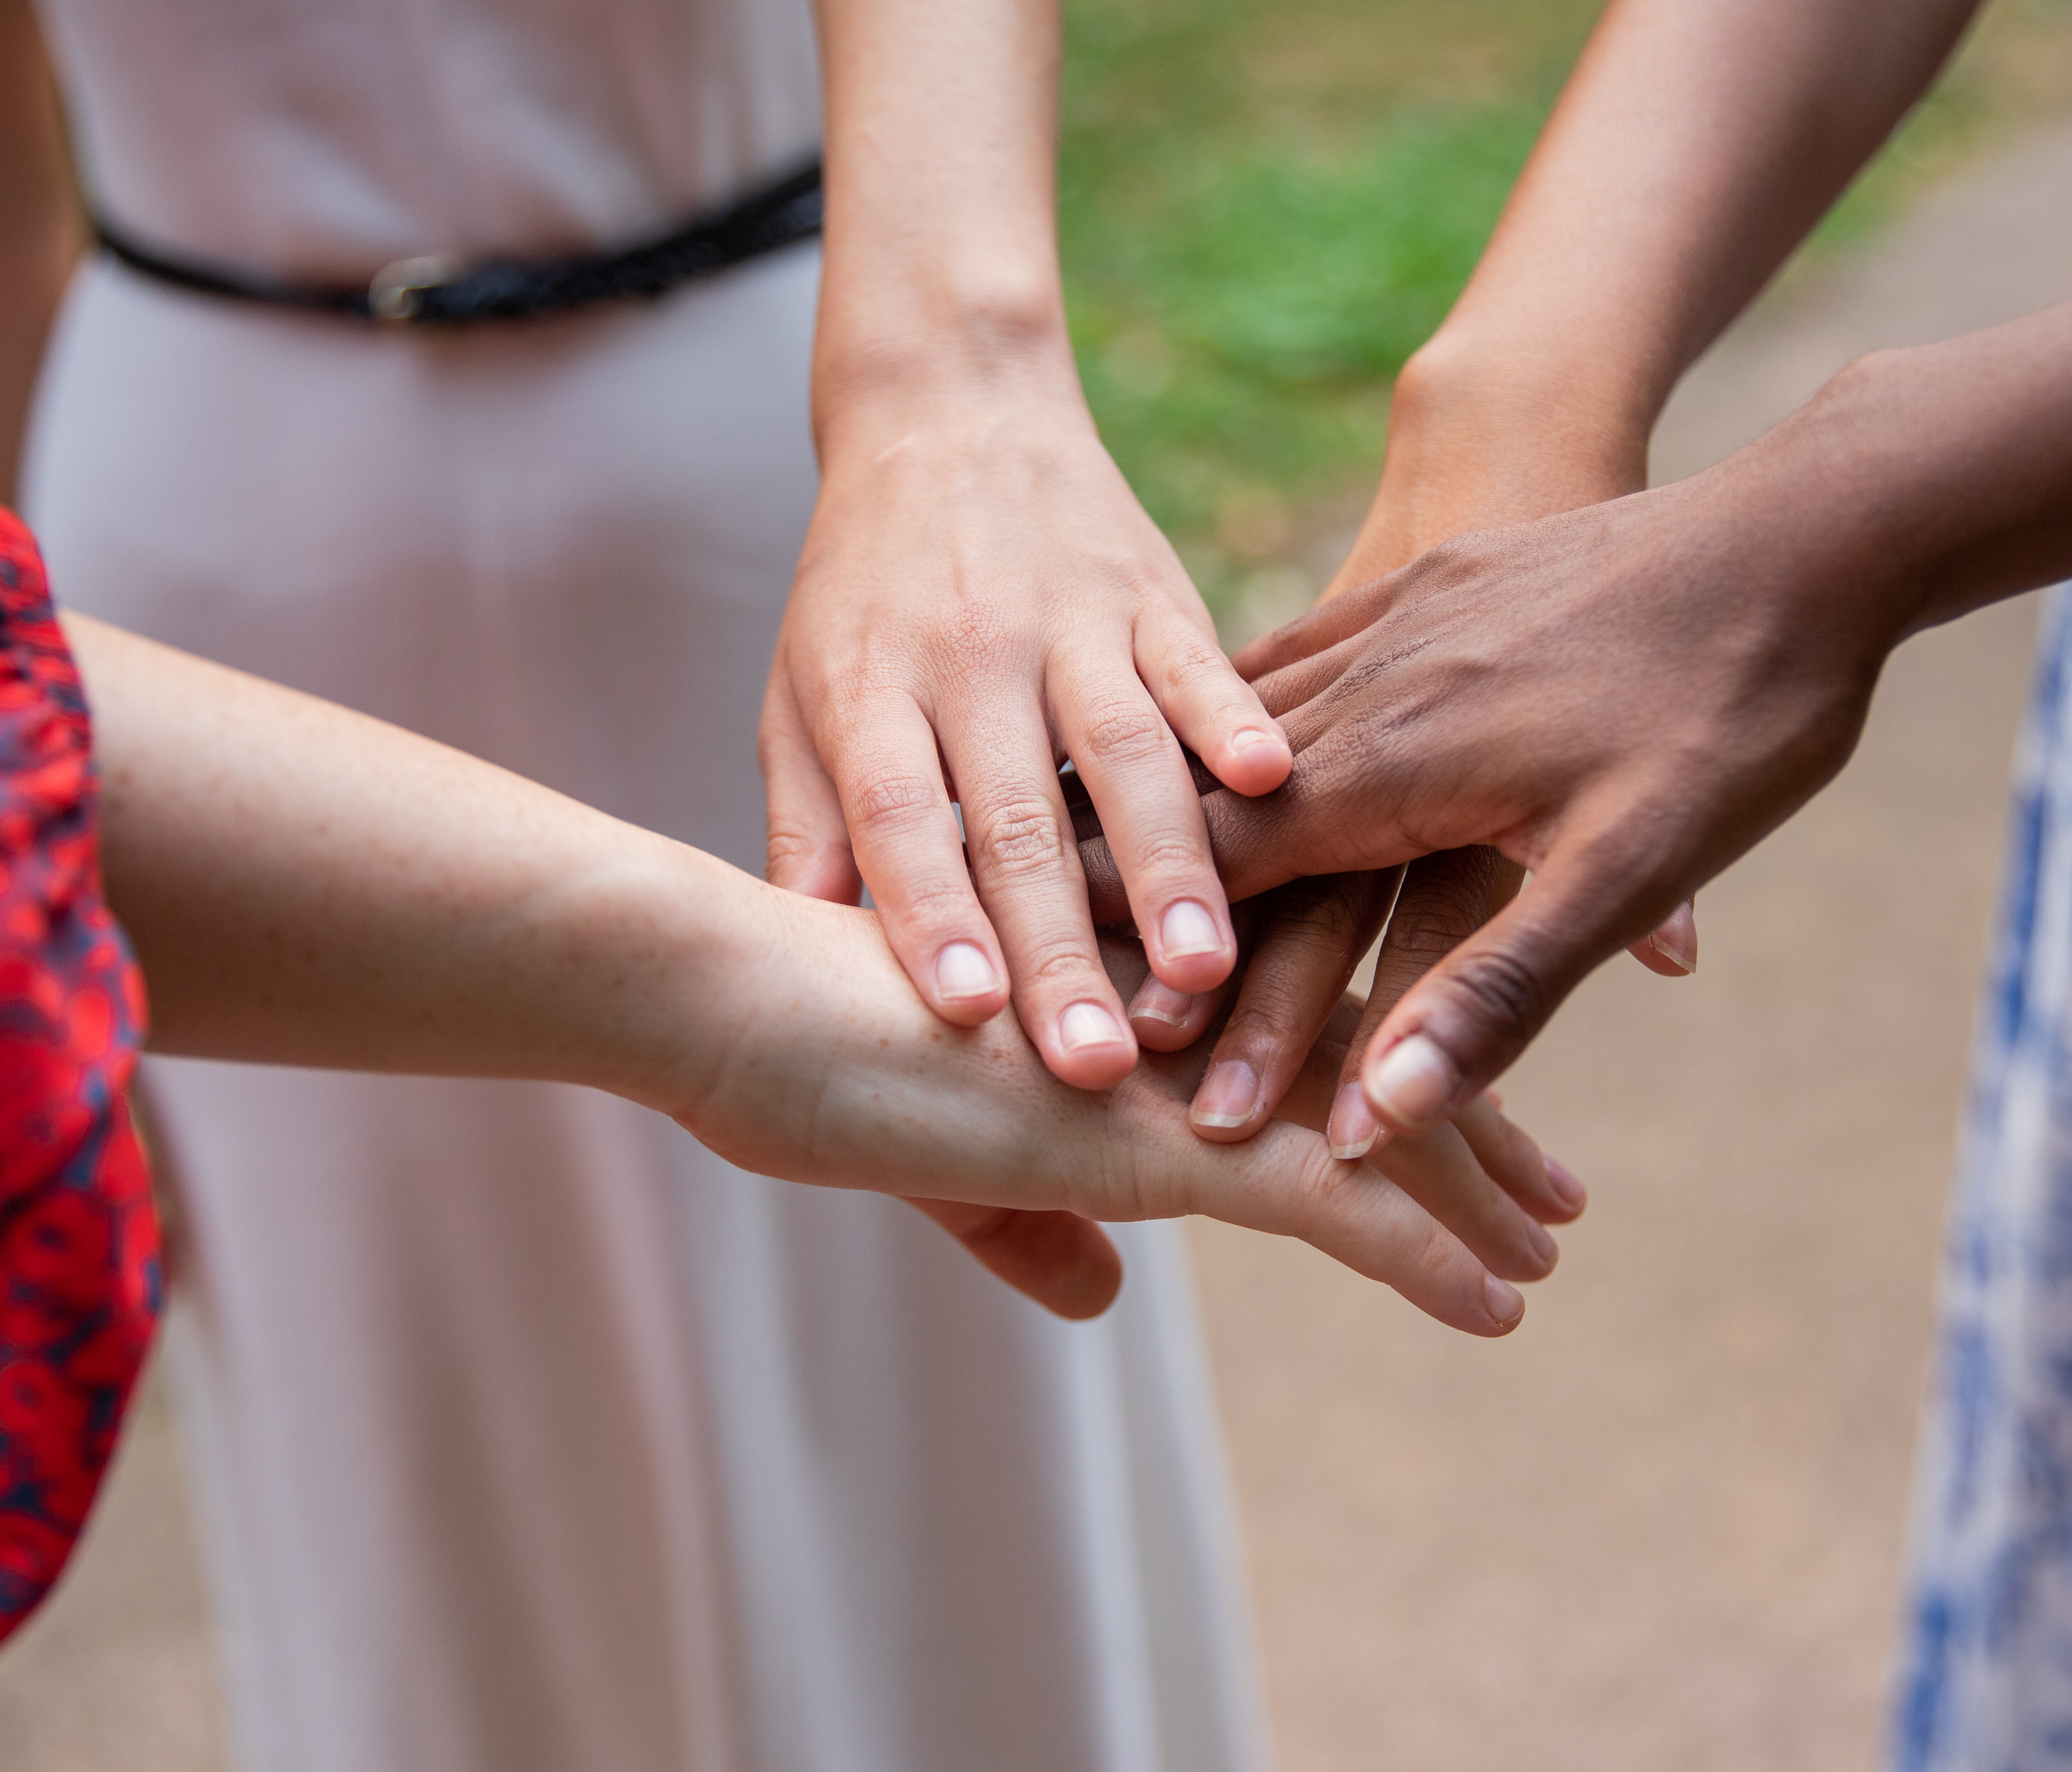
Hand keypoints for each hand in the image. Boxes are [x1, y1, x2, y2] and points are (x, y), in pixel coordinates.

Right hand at [663, 883, 1562, 1334]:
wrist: (732, 995)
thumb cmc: (808, 1044)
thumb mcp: (944, 1148)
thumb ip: (1032, 1220)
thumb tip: (1104, 1299)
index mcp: (1137, 977)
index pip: (1296, 1010)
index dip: (1384, 1066)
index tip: (1466, 1115)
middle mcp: (1183, 1000)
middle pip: (1365, 1054)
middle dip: (1468, 1124)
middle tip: (1558, 1193)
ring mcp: (1182, 1061)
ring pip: (1374, 1123)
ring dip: (1478, 1189)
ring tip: (1554, 1248)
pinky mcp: (1159, 1130)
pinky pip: (1333, 1199)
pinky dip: (1430, 1255)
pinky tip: (1505, 1305)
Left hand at [760, 352, 1292, 1091]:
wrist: (947, 408)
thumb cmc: (862, 590)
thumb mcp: (802, 694)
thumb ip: (813, 823)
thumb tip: (797, 960)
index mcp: (872, 687)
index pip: (899, 815)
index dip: (932, 913)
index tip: (967, 1012)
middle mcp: (969, 653)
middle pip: (1017, 817)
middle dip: (1063, 945)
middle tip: (1097, 1063)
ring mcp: (1069, 617)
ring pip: (1123, 753)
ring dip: (1168, 868)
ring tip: (1203, 976)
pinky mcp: (1152, 589)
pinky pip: (1199, 661)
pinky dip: (1234, 720)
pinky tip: (1274, 788)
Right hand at [1091, 351, 1694, 1156]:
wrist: (1810, 525)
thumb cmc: (1741, 708)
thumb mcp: (1633, 869)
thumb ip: (1502, 992)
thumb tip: (1385, 1112)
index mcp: (1408, 762)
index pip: (1240, 879)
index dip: (1163, 964)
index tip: (1086, 1032)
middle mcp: (1378, 684)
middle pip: (1229, 818)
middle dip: (1154, 909)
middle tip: (1067, 975)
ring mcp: (1404, 618)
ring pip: (1251, 732)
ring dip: (1181, 812)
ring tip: (1096, 868)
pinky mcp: (1438, 581)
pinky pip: (1302, 655)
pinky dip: (1240, 717)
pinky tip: (1219, 745)